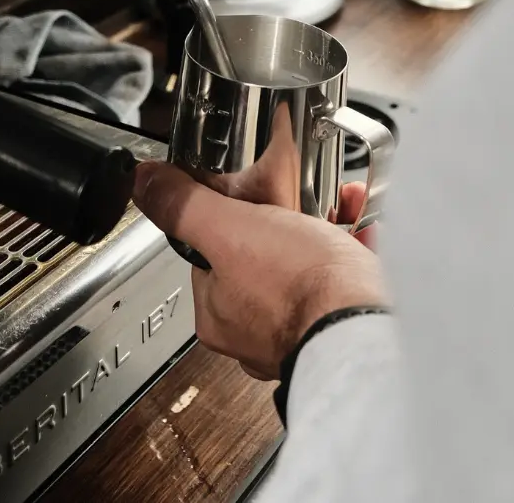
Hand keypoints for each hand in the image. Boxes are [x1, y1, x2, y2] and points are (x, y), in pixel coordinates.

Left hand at [133, 161, 387, 380]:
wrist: (369, 323)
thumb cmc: (302, 287)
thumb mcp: (231, 229)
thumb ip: (185, 207)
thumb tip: (144, 183)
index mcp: (218, 313)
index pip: (209, 250)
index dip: (229, 214)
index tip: (251, 195)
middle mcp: (255, 330)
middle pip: (258, 254)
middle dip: (283, 217)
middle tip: (299, 197)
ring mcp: (300, 327)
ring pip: (303, 264)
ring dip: (322, 226)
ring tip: (334, 205)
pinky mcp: (339, 322)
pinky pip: (341, 277)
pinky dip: (352, 246)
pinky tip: (361, 228)